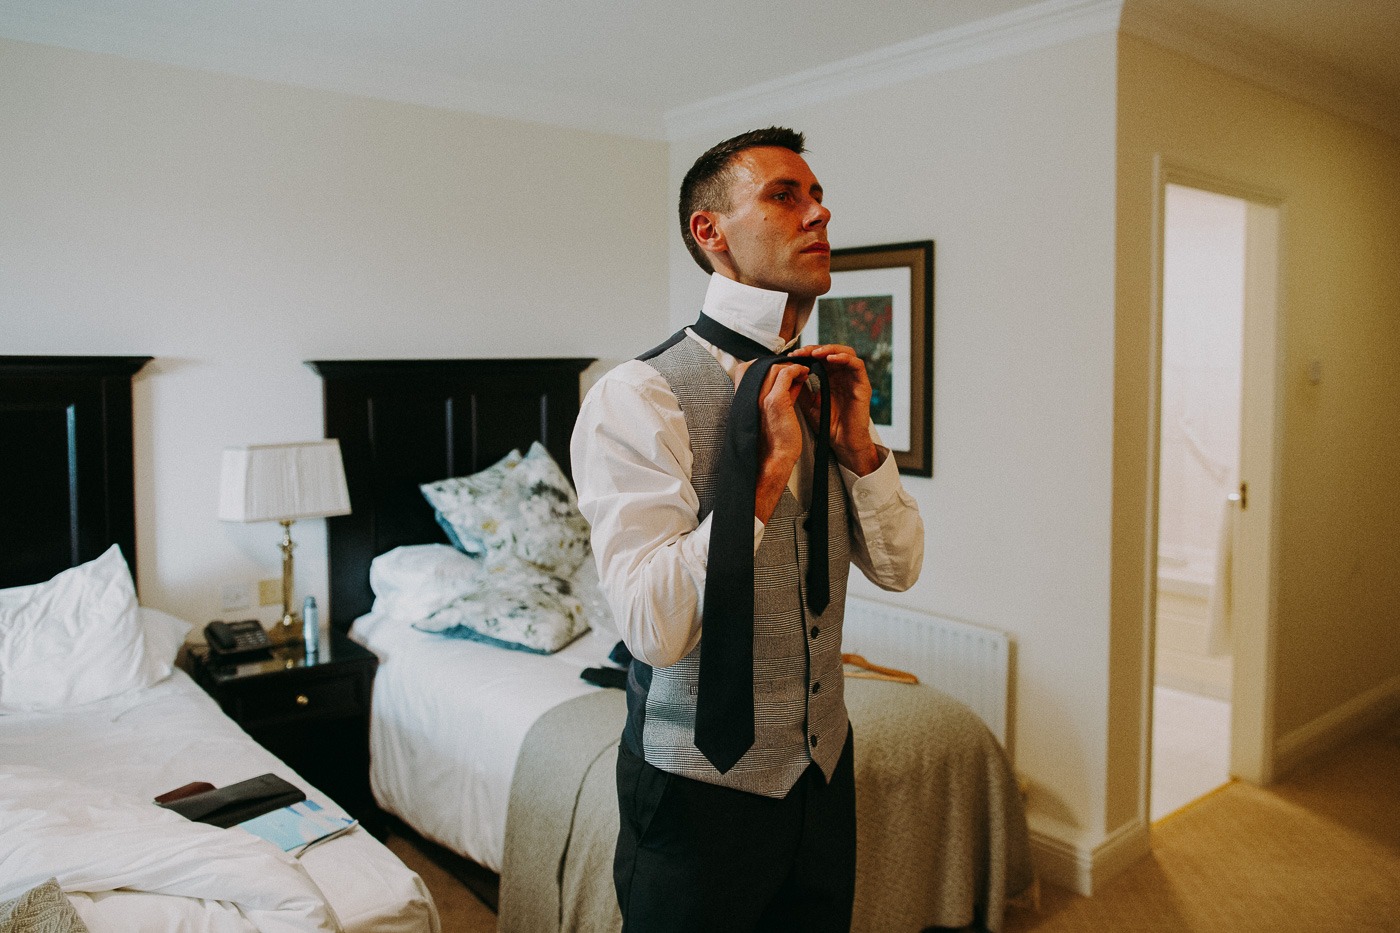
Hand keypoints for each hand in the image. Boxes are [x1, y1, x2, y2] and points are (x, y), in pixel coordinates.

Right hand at [744, 359, 808, 521]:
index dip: (764, 366)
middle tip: (796, 369)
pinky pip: (786, 374)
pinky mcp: (775, 401)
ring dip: (791, 366)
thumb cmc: (777, 441)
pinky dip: (796, 370)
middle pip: (761, 366)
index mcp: (744, 399)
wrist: (774, 460)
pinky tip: (805, 374)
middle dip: (781, 365)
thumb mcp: (775, 413)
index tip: (782, 371)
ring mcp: (760, 397)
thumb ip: (782, 395)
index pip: (745, 370)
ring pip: (774, 367)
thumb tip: (794, 380)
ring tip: (803, 372)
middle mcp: (748, 396)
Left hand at [790, 344, 880, 475]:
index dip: (807, 353)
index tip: (792, 356)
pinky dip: (845, 358)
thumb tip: (790, 369)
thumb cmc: (827, 423)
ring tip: (816, 353)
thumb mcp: (808, 402)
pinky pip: (857, 365)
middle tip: (802, 352)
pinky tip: (831, 359)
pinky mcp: (863, 385)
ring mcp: (854, 379)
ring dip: (830, 349)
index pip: (820, 357)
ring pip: (846, 353)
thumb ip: (802, 386)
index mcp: (830, 377)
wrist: (841, 442)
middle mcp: (842, 375)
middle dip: (816, 349)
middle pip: (832, 351)